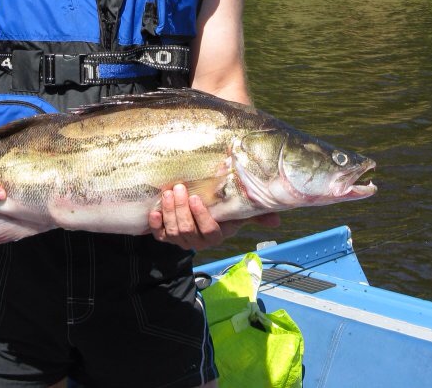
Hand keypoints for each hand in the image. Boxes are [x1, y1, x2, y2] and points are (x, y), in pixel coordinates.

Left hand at [148, 184, 280, 250]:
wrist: (198, 216)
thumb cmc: (221, 212)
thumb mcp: (238, 213)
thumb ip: (255, 215)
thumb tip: (277, 221)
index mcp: (216, 236)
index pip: (209, 231)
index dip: (201, 217)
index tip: (197, 198)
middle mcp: (197, 242)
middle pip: (188, 230)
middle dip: (182, 210)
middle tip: (180, 189)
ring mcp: (180, 240)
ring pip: (173, 231)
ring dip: (169, 212)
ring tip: (169, 193)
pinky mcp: (166, 237)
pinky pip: (159, 235)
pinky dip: (155, 224)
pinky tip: (155, 211)